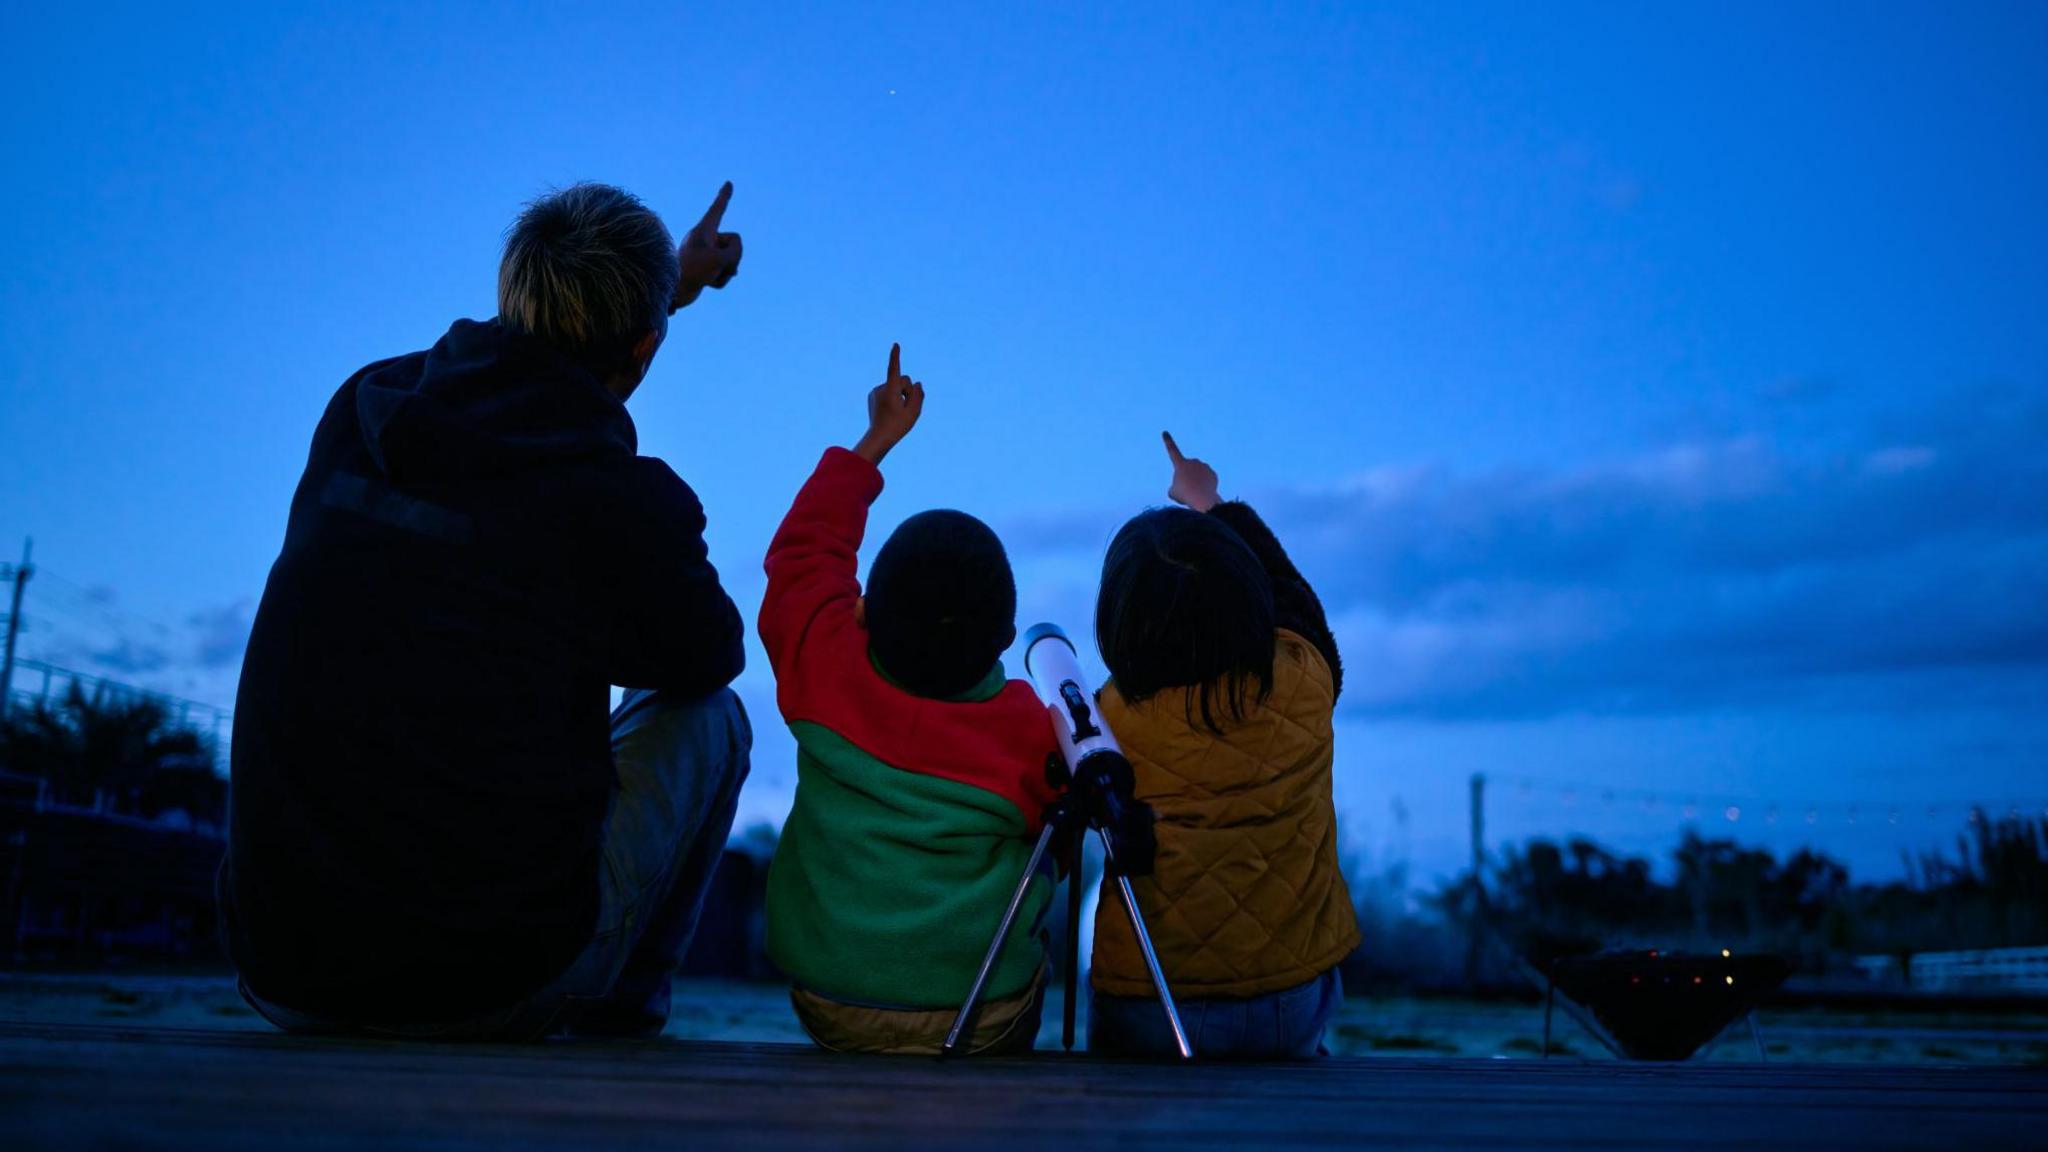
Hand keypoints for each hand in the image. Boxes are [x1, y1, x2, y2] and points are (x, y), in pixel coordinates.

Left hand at [672, 181, 742, 310]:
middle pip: (733, 243)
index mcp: (703, 230)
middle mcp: (704, 239)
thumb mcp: (720, 259)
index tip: (728, 183)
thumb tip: (733, 263)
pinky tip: (708, 284)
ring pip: (730, 260)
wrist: (671, 292)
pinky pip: (723, 272)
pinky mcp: (704, 269)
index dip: (724, 196)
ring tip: (709, 278)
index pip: (717, 209)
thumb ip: (735, 252)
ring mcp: (705, 255)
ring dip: (725, 272)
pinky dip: (720, 280)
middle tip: (718, 266)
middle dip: (733, 257)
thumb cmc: (692, 272)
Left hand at [853, 344, 924, 464]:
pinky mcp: (873, 396)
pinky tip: (890, 411)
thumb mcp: (914, 412)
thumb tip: (917, 383)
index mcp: (890, 390)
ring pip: (895, 386)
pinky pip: (888, 391)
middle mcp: (880, 388)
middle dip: (907, 390)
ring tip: (897, 411)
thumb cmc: (897, 426)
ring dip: (900, 395)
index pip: (894, 369)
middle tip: (906, 407)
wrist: (878, 438)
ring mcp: (875, 392)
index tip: (895, 344)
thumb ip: (918, 395)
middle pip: (902, 380)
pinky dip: (892, 397)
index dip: (895, 357)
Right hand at [1162, 431, 1219, 511]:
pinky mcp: (1213, 473)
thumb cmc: (1184, 495)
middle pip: (1187, 469)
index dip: (1168, 441)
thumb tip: (1182, 486)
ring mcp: (1204, 466)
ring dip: (1196, 482)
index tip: (1165, 432)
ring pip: (1197, 475)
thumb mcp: (1172, 492)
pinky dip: (1204, 485)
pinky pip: (1207, 479)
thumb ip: (1175, 487)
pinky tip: (1204, 491)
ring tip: (1195, 492)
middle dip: (1186, 477)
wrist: (1202, 499)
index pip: (1172, 450)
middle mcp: (1193, 461)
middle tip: (1186, 489)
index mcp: (1180, 464)